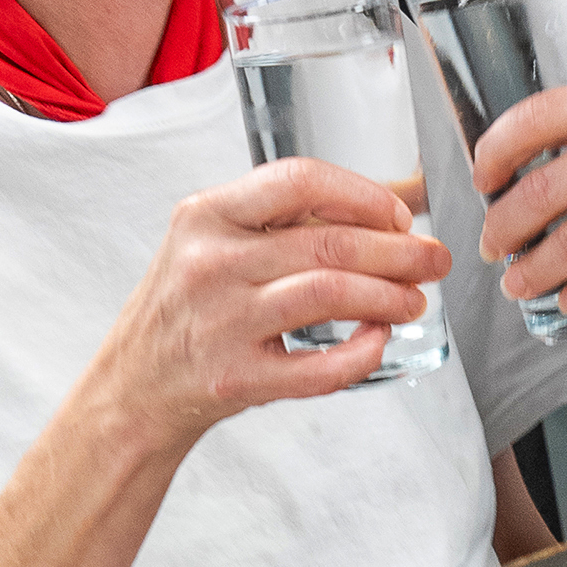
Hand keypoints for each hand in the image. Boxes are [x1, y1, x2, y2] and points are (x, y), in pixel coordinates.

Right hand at [96, 154, 452, 453]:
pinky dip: (362, 352)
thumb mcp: (215, 243)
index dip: (363, 194)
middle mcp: (209, 263)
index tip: (399, 214)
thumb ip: (289, 220)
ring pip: (329, 294)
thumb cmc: (186, 308)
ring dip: (388, 296)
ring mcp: (221, 323)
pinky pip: (319, 366)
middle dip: (399, 251)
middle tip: (433, 259)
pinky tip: (379, 340)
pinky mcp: (236, 378)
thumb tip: (397, 201)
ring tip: (413, 299)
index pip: (299, 181)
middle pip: (328, 242)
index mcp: (205, 216)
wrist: (133, 386)